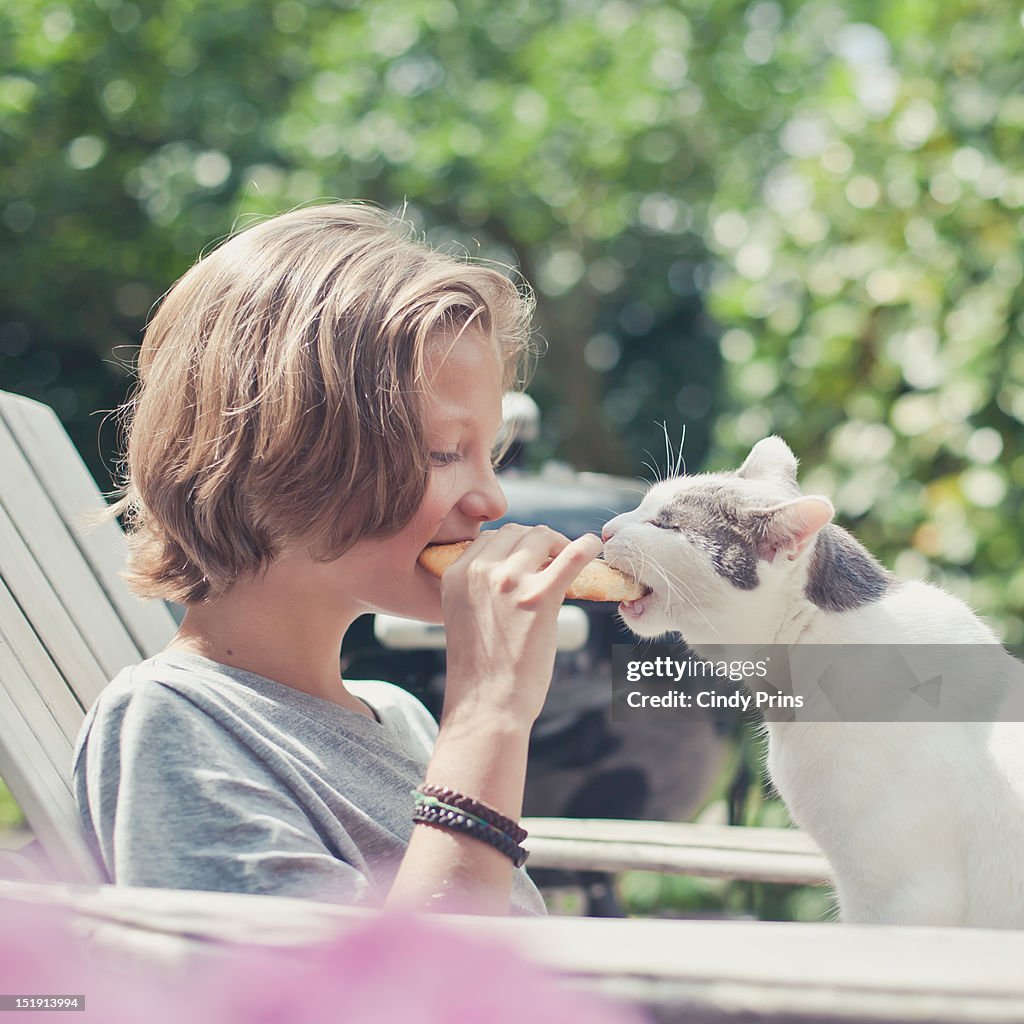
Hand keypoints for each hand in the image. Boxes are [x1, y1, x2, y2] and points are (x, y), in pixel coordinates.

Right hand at [438, 525, 603, 728]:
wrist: (488, 704)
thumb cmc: (481, 668)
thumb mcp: (463, 615)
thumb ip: (479, 587)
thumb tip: (515, 568)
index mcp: (456, 574)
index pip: (489, 538)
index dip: (513, 545)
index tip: (528, 559)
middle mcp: (479, 572)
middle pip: (515, 532)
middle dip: (536, 542)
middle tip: (552, 560)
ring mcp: (509, 581)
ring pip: (541, 537)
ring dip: (558, 545)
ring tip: (567, 562)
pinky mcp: (539, 596)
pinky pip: (572, 556)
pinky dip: (586, 547)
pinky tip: (594, 547)